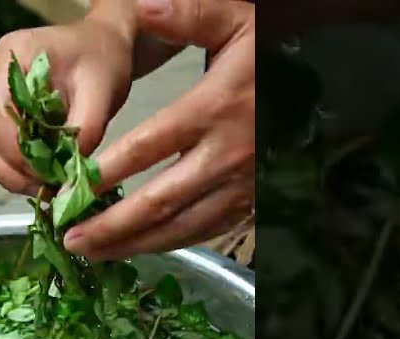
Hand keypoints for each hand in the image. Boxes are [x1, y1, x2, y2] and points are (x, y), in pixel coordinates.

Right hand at [0, 9, 137, 195]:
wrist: (100, 47)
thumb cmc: (101, 61)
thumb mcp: (103, 91)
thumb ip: (86, 129)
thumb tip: (67, 173)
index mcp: (13, 54)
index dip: (13, 150)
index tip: (44, 173)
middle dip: (8, 169)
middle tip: (43, 189)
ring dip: (6, 173)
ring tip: (42, 187)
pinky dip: (10, 168)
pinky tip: (38, 176)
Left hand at [64, 0, 254, 260]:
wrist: (331, 87)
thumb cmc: (271, 52)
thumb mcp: (237, 19)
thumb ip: (190, 12)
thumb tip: (145, 6)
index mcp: (215, 109)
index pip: (150, 147)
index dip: (108, 173)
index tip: (69, 188)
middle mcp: (228, 155)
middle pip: (160, 201)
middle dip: (112, 225)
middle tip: (70, 238)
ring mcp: (242, 186)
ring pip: (181, 227)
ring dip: (134, 244)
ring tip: (93, 253)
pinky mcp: (251, 204)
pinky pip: (204, 232)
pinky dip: (167, 244)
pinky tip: (137, 248)